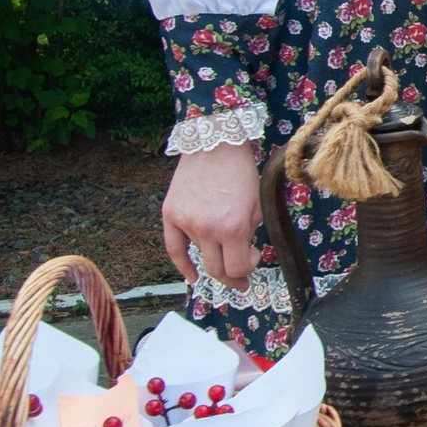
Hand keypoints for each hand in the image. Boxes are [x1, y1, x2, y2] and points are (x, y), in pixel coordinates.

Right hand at [162, 140, 263, 286]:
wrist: (215, 145)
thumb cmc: (241, 173)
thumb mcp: (257, 206)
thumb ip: (250, 234)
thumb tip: (243, 256)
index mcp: (232, 227)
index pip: (236, 268)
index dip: (247, 268)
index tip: (252, 257)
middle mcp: (206, 229)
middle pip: (217, 270)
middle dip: (232, 276)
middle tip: (241, 280)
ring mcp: (185, 222)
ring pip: (199, 256)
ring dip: (214, 257)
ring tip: (224, 251)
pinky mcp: (169, 214)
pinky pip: (173, 249)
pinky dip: (183, 266)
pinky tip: (192, 277)